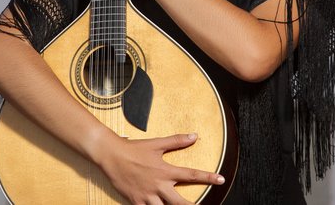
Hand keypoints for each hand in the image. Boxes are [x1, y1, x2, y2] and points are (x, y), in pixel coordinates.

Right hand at [98, 133, 224, 204]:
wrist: (113, 155)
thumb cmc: (135, 149)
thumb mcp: (157, 143)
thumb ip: (177, 141)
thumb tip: (194, 136)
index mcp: (165, 171)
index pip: (191, 174)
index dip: (208, 177)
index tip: (221, 180)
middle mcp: (158, 185)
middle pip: (180, 202)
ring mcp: (147, 196)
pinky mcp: (136, 202)